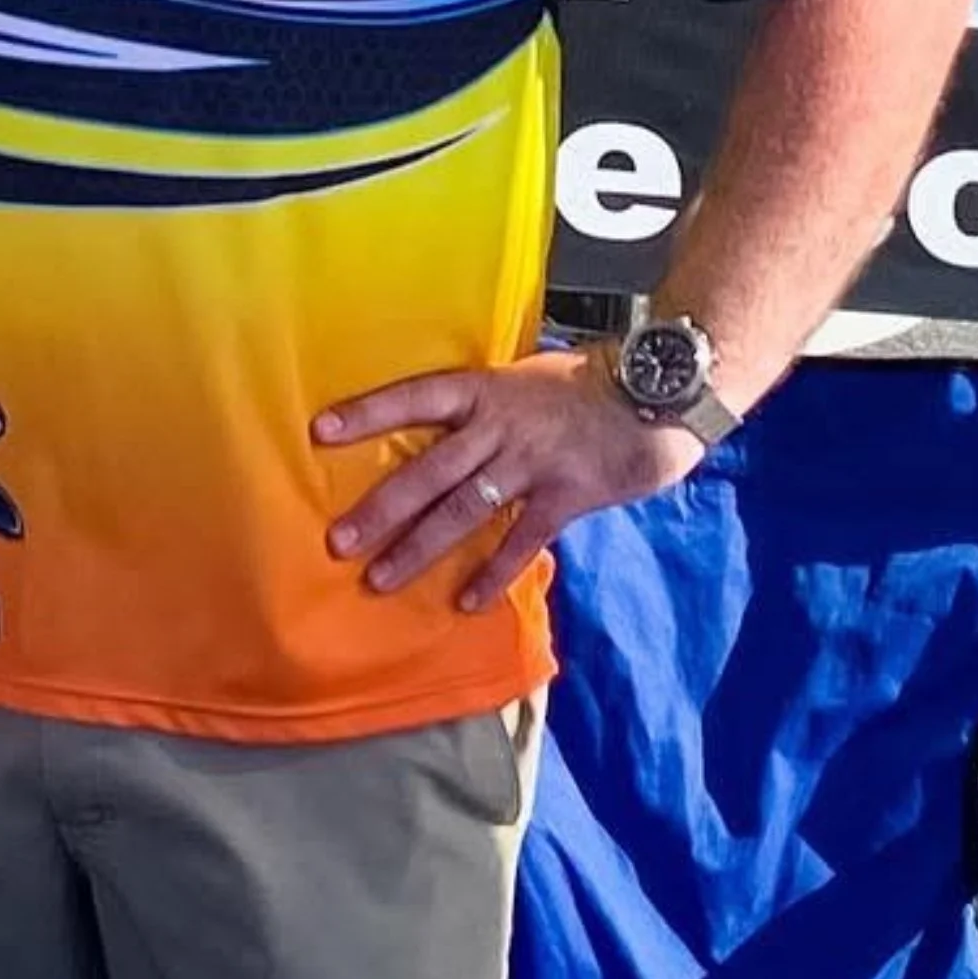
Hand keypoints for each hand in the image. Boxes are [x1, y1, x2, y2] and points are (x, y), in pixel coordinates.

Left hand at [314, 351, 702, 610]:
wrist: (656, 396)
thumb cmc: (587, 385)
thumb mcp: (526, 378)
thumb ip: (485, 405)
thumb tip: (438, 429)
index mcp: (486, 389)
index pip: (416, 396)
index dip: (369, 412)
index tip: (320, 430)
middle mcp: (502, 425)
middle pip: (429, 469)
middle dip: (381, 508)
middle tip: (337, 539)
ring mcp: (533, 462)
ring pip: (464, 510)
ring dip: (419, 547)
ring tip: (380, 578)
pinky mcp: (565, 495)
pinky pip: (520, 540)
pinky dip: (492, 572)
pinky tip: (465, 600)